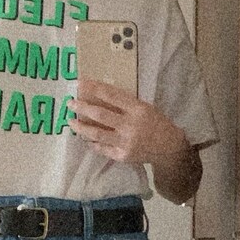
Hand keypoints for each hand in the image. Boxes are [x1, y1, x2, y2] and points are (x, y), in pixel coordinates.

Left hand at [70, 79, 188, 163]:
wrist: (169, 148)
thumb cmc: (156, 123)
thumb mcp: (145, 108)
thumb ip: (125, 104)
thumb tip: (99, 96)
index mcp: (138, 109)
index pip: (112, 96)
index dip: (95, 89)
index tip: (80, 83)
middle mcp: (130, 126)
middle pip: (100, 115)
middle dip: (82, 108)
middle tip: (70, 103)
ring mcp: (126, 142)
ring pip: (97, 133)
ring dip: (81, 127)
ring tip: (71, 121)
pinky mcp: (122, 156)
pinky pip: (102, 148)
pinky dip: (93, 143)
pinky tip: (86, 138)